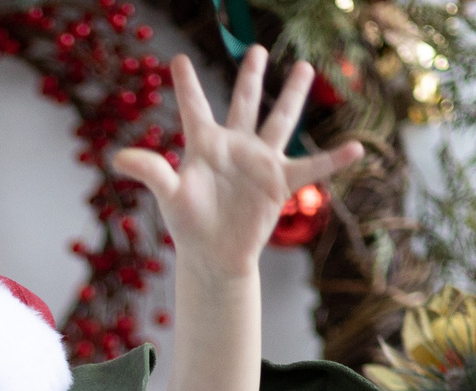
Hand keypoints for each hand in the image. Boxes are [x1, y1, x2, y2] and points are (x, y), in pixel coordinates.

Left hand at [111, 48, 363, 278]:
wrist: (214, 257)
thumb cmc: (188, 225)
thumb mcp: (169, 196)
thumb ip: (150, 171)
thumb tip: (118, 158)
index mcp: (204, 144)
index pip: (194, 107)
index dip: (185, 84)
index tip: (176, 59)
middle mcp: (234, 146)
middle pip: (245, 102)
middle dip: (251, 75)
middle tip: (257, 49)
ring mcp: (259, 162)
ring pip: (279, 121)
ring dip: (292, 96)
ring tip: (305, 67)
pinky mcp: (279, 183)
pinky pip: (311, 167)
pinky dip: (334, 159)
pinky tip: (357, 147)